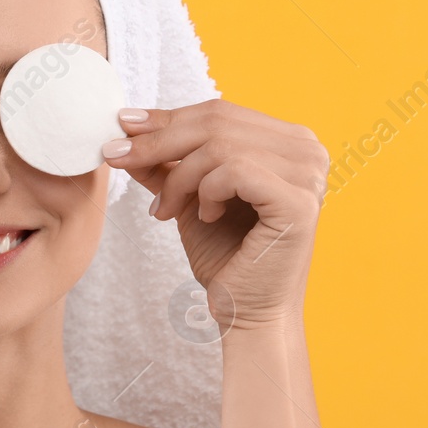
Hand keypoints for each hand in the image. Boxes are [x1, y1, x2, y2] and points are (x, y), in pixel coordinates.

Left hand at [101, 99, 329, 327]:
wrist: (247, 314)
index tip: (122, 126)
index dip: (167, 117)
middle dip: (158, 141)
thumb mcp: (188, 196)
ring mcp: (309, 174)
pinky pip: (235, 171)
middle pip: (217, 121)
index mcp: (288, 140)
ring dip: (179, 179)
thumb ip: (166, 161)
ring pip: (220, 145)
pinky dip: (207, 192)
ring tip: (167, 211)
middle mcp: (307, 150)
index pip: (219, 112)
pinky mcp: (299, 201)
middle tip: (118, 159)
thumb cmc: (226, 257)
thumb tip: (127, 127)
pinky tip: (206, 217)